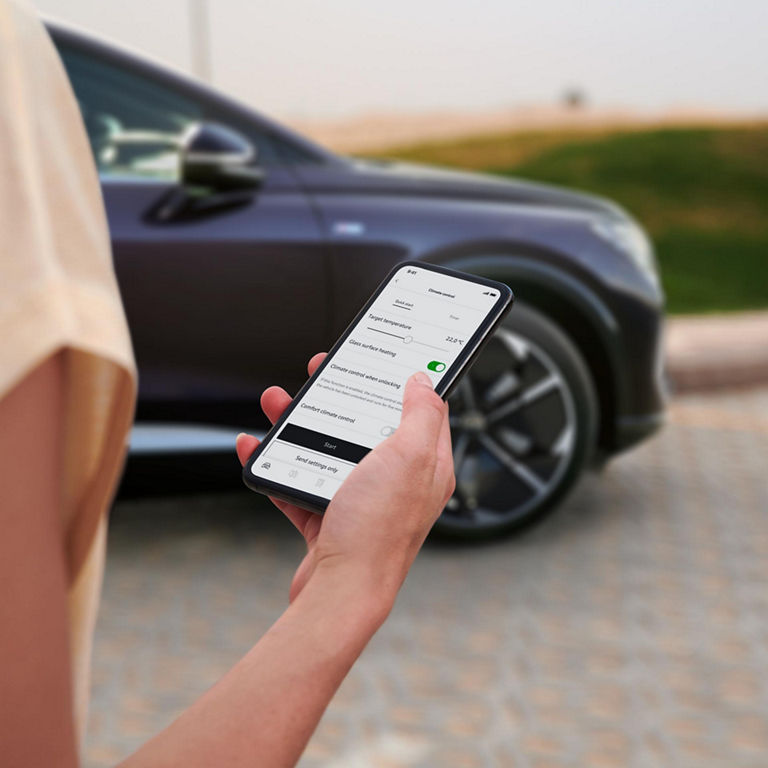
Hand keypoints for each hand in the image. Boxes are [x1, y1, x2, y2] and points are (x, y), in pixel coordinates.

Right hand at [237, 353, 454, 610]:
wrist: (340, 594)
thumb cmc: (377, 530)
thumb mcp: (408, 457)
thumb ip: (420, 414)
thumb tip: (425, 380)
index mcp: (424, 464)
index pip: (421, 411)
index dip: (402, 380)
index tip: (380, 359)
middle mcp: (396, 481)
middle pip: (367, 425)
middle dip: (340, 396)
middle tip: (319, 372)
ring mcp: (361, 500)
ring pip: (329, 449)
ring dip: (300, 423)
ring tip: (275, 401)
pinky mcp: (329, 519)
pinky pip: (301, 481)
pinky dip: (278, 463)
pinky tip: (255, 447)